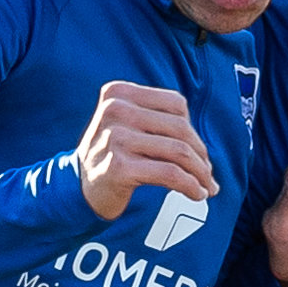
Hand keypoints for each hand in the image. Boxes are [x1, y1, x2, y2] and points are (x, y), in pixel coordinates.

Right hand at [74, 81, 216, 220]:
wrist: (79, 186)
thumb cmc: (111, 155)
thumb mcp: (127, 125)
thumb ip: (160, 123)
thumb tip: (204, 149)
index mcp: (118, 93)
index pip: (176, 103)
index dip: (193, 129)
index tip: (199, 152)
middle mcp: (115, 110)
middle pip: (180, 128)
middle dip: (201, 154)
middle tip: (208, 174)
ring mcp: (115, 137)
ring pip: (179, 151)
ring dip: (201, 172)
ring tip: (207, 186)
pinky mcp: (119, 166)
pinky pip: (170, 174)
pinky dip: (190, 185)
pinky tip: (196, 193)